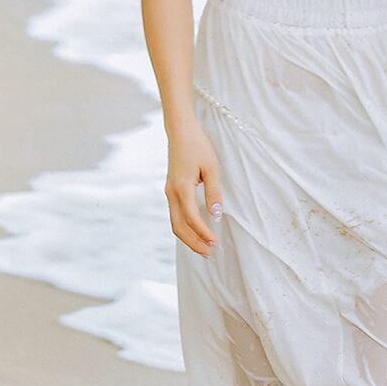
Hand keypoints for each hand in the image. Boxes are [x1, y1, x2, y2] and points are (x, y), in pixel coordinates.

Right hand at [165, 122, 223, 256]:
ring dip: (188, 238)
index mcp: (181, 187)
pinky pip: (175, 216)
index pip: (192, 218)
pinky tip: (196, 232)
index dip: (203, 233)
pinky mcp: (171, 191)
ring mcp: (169, 192)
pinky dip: (184, 228)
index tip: (216, 242)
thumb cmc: (198, 146)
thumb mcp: (211, 167)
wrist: (180, 131)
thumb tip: (217, 215)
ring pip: (175, 223)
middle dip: (194, 243)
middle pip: (179, 227)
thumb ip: (213, 192)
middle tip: (210, 254)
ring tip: (204, 248)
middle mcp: (172, 193)